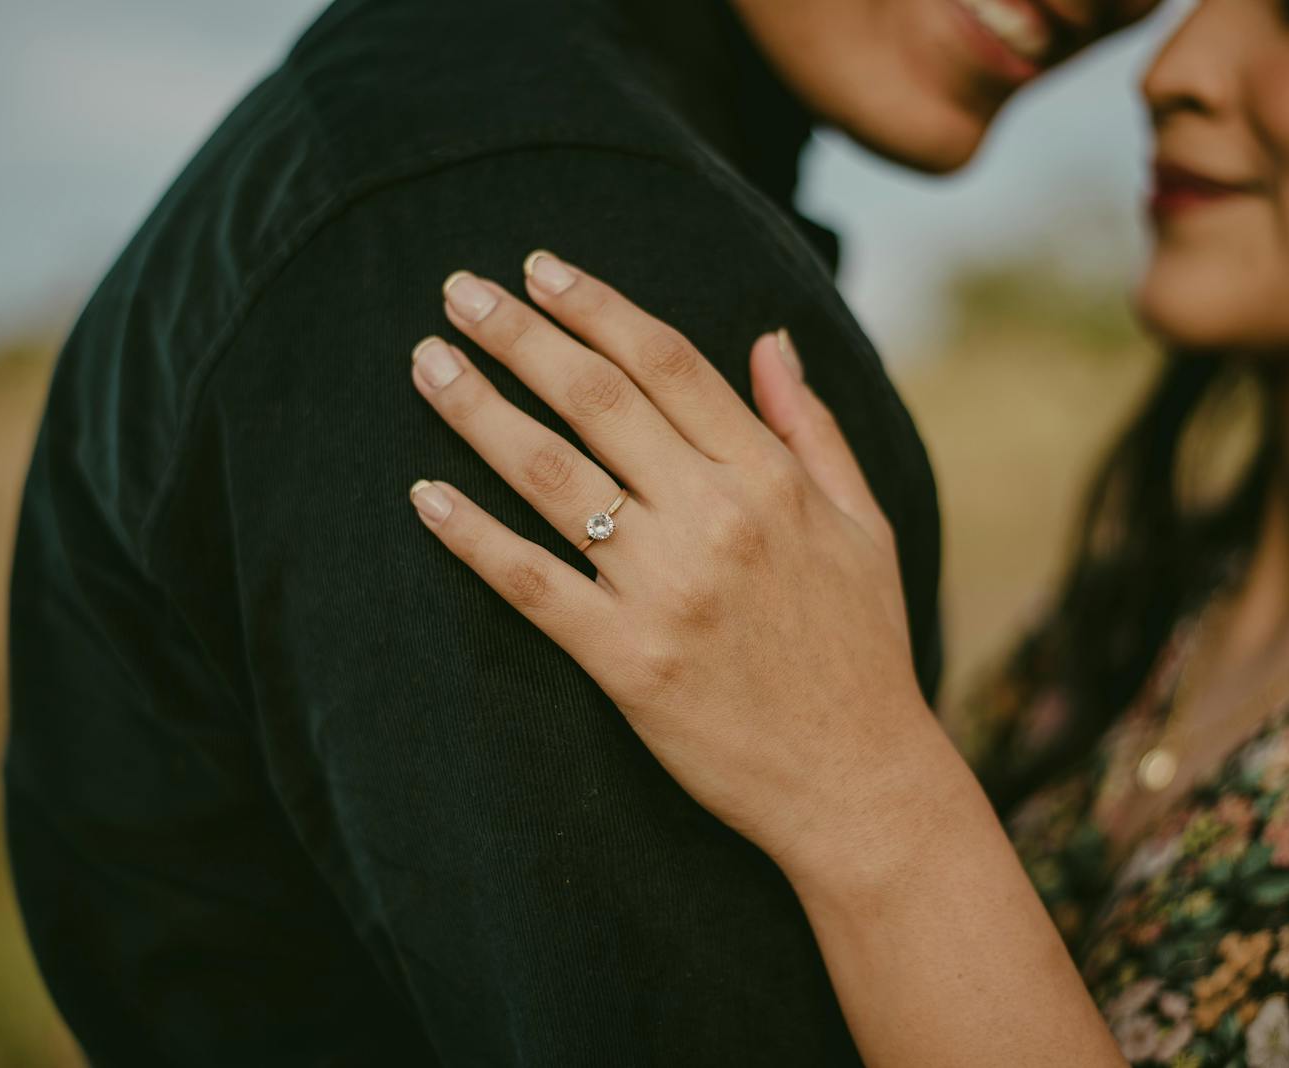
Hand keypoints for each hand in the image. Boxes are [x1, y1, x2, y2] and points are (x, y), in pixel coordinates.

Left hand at [405, 251, 937, 871]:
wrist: (857, 782)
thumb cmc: (863, 649)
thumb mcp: (864, 524)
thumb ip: (811, 427)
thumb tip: (769, 340)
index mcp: (771, 479)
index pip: (667, 364)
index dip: (595, 307)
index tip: (539, 269)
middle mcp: (716, 519)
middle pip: (596, 399)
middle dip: (519, 335)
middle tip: (456, 291)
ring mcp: (666, 589)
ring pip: (551, 476)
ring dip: (478, 412)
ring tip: (427, 365)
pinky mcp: (626, 660)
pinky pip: (530, 583)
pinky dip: (472, 536)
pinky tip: (424, 496)